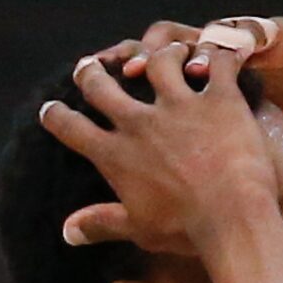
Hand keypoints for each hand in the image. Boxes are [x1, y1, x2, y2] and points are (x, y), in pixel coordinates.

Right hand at [38, 35, 275, 256]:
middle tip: (89, 65)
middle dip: (91, 73)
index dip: (56, 116)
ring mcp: (180, 105)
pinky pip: (217, 64)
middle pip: (104, 86)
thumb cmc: (184, 230)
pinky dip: (218, 56)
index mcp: (116, 156)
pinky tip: (219, 52)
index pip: (72, 129)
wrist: (232, 220)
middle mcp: (140, 123)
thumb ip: (101, 223)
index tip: (50, 109)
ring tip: (161, 51)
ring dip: (158, 54)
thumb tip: (68, 232)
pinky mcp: (219, 99)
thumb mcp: (138, 229)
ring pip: (158, 61)